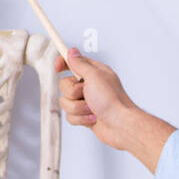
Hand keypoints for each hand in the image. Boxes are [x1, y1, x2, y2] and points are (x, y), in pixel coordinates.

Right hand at [56, 47, 176, 172]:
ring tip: (92, 108)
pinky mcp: (84, 115)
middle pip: (65, 85)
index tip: (57, 67)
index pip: (73, 62)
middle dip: (73, 93)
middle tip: (85, 94)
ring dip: (78, 108)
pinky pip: (70, 116)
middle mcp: (90, 86)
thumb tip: (72, 52)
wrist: (121, 125)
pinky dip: (80, 119)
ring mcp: (87, 101)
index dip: (63, 63)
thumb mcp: (95, 76)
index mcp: (94, 73)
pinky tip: (92, 118)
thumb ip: (80, 63)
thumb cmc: (113, 101)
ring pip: (66, 102)